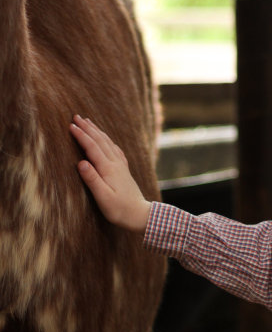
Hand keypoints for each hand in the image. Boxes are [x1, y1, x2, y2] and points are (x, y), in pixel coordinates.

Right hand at [69, 115, 151, 233]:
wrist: (140, 215)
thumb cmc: (119, 209)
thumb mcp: (103, 197)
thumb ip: (92, 180)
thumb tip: (81, 163)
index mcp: (108, 168)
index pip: (92, 147)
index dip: (81, 135)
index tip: (70, 125)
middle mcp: (115, 163)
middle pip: (100, 140)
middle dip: (88, 127)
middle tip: (76, 116)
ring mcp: (121, 165)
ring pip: (108, 142)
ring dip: (97, 131)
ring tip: (88, 122)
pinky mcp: (124, 170)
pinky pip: (115, 149)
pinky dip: (108, 140)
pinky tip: (107, 139)